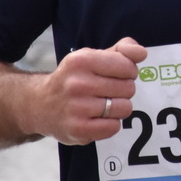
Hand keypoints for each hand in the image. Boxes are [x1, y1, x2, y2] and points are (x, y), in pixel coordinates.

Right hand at [21, 37, 148, 145]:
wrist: (39, 104)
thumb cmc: (73, 78)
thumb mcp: (91, 56)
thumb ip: (121, 50)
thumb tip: (141, 53)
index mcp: (82, 60)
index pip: (127, 66)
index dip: (128, 71)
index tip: (117, 74)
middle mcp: (78, 83)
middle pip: (128, 88)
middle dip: (123, 90)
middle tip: (107, 91)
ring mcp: (77, 108)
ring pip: (124, 108)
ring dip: (119, 108)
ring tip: (103, 105)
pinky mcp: (78, 129)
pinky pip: (114, 127)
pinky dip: (111, 124)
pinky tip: (98, 118)